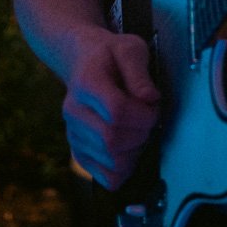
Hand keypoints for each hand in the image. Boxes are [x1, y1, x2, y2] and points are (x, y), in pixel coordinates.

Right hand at [62, 31, 159, 189]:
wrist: (82, 60)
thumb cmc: (111, 55)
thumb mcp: (130, 48)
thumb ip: (140, 73)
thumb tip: (149, 99)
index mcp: (86, 83)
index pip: (117, 111)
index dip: (143, 115)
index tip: (153, 106)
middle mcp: (74, 111)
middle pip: (113, 140)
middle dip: (142, 134)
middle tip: (148, 119)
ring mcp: (73, 134)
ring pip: (112, 161)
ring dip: (136, 151)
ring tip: (138, 130)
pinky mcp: (78, 152)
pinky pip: (106, 177)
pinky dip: (125, 169)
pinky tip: (129, 149)